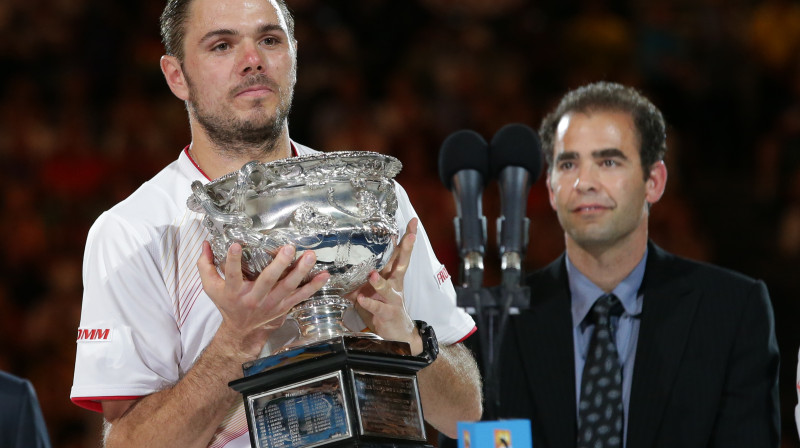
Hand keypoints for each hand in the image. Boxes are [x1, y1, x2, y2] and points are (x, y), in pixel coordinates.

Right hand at [197, 241, 329, 357]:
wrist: (242, 331)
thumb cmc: (227, 304)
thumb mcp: (211, 287)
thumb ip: (205, 265)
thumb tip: (205, 243)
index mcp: (234, 292)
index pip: (232, 275)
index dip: (233, 260)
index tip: (236, 245)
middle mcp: (254, 298)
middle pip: (267, 280)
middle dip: (279, 264)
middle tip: (288, 248)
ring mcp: (272, 303)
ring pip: (288, 287)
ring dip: (301, 271)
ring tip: (310, 256)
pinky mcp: (284, 306)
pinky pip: (302, 296)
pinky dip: (314, 286)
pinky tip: (324, 275)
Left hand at [353, 218, 422, 354]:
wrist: (397, 335)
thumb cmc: (383, 309)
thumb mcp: (370, 291)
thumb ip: (356, 280)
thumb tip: (336, 270)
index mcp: (392, 276)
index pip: (399, 254)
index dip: (406, 238)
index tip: (412, 222)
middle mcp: (395, 284)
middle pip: (402, 264)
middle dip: (406, 249)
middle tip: (410, 236)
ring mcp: (393, 299)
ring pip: (388, 288)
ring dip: (380, 282)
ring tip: (372, 275)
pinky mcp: (387, 313)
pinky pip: (378, 307)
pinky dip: (370, 303)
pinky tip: (361, 298)